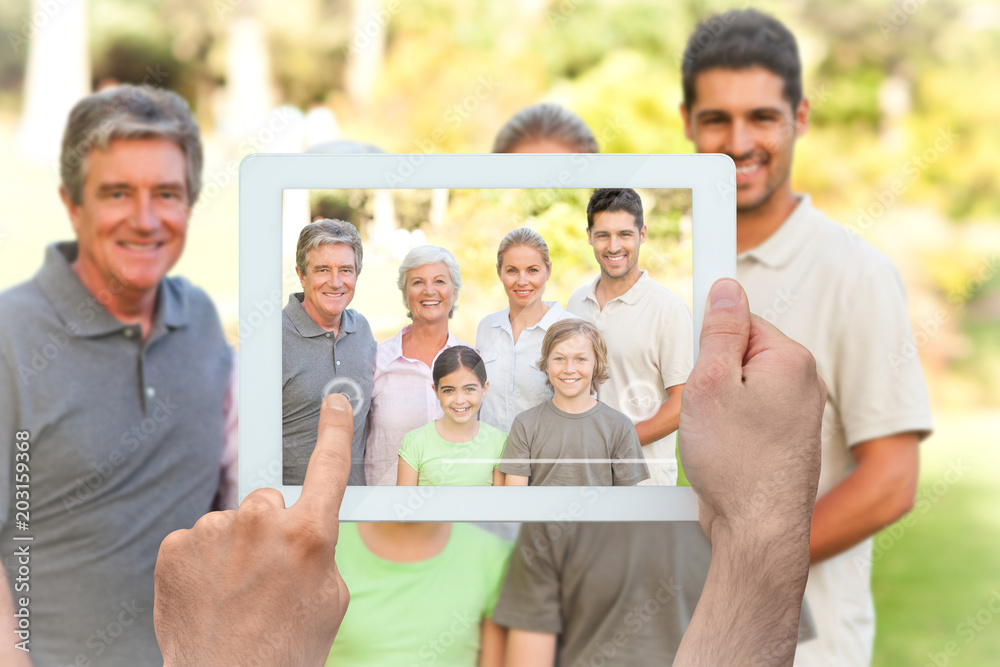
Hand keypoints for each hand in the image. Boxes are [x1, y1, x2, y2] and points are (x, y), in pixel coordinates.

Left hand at [154, 394, 352, 666]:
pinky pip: (198, 541)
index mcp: (307, 534)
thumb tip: (305, 535)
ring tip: (236, 597)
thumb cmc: (284, 651)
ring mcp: (211, 532)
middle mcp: (259, 522)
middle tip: (267, 577)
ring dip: (235, 550)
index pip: (328, 467)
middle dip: (271, 530)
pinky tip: (209, 596)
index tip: (335, 404)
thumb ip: (320, 552)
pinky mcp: (175, 547)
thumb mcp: (331, 600)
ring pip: (232, 525)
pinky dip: (202, 563)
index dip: (335, 430)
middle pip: (270, 503)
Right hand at [674, 278, 825, 665]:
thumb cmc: (736, 462)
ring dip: (719, 407)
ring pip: (742, 389)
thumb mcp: (711, 382)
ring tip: (715, 437)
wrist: (759, 531)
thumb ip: (720, 330)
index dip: (709, 345)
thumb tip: (726, 288)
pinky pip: (749, 416)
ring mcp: (798, 414)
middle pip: (741, 355)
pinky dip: (730, 429)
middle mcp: (804, 383)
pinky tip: (724, 453)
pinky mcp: (786, 440)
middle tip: (705, 409)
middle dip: (713, 378)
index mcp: (791, 359)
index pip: (740, 321)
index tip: (700, 368)